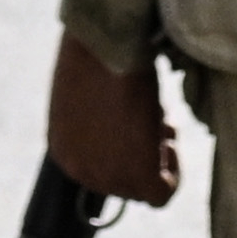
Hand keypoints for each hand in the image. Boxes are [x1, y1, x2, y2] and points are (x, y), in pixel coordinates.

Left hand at [46, 34, 181, 204]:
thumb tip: (125, 123)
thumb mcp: (87, 90)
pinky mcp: (136, 174)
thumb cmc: (98, 53)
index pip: (101, 171)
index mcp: (62, 150)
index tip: (140, 121)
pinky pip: (161, 194)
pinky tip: (171, 137)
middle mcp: (79, 170)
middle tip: (158, 119)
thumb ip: (98, 118)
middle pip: (123, 184)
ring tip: (162, 118)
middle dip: (144, 154)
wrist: (107, 43)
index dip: (126, 149)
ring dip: (159, 154)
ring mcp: (107, 176)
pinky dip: (174, 171)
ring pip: (145, 188)